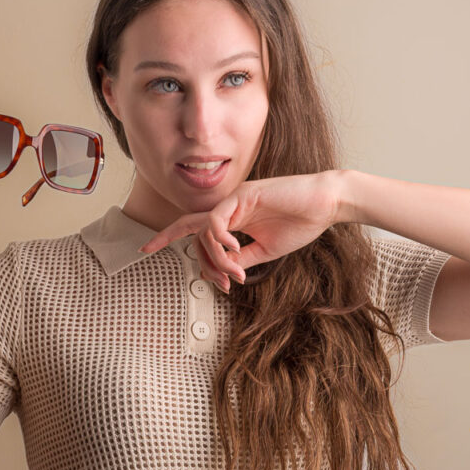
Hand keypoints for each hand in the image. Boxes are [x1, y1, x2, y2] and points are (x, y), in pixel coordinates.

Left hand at [139, 170, 350, 292]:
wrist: (326, 204)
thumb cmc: (301, 223)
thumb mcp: (267, 250)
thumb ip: (242, 259)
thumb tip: (223, 274)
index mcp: (234, 220)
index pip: (196, 229)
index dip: (171, 237)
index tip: (147, 248)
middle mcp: (229, 208)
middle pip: (189, 224)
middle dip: (164, 236)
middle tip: (143, 249)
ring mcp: (235, 200)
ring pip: (205, 230)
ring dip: (215, 259)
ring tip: (235, 274)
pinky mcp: (244, 194)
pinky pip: (218, 220)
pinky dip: (221, 239)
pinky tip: (236, 249)